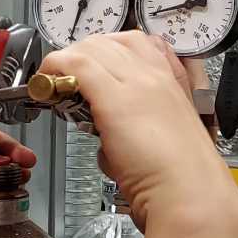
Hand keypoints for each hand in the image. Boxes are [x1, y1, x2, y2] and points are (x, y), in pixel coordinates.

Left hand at [39, 32, 237, 237]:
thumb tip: (110, 135)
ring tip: (54, 84)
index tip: (93, 68)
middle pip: (110, 41)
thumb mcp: (166, 141)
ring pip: (91, 47)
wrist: (191, 196)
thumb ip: (139, 128)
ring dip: (67, 60)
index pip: (139, 43)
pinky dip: (55, 68)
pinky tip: (45, 85)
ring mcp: (137, 83)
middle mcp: (156, 76)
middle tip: (68, 78)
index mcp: (174, 83)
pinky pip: (76, 64)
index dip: (108, 50)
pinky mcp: (114, 98)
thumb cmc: (182, 181)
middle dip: (84, 53)